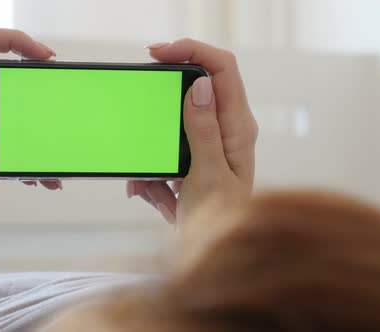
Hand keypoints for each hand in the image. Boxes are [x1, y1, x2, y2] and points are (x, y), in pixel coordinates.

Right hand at [127, 39, 257, 225]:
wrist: (215, 258)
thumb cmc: (223, 223)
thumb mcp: (208, 175)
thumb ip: (204, 130)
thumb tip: (200, 86)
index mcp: (237, 127)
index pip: (221, 69)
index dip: (192, 51)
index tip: (158, 54)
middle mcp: (226, 131)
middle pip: (192, 95)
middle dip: (160, 111)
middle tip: (141, 124)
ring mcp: (208, 148)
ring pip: (170, 129)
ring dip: (152, 156)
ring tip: (150, 187)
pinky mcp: (192, 164)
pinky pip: (163, 156)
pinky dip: (152, 176)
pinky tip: (155, 198)